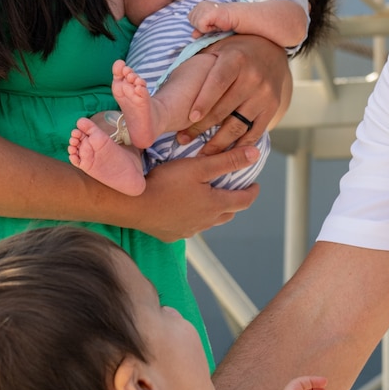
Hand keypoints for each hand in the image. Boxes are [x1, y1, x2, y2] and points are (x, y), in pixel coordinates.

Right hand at [128, 148, 260, 241]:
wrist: (132, 205)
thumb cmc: (165, 182)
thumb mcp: (198, 166)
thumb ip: (227, 161)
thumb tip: (254, 154)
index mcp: (215, 205)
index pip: (243, 201)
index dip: (252, 192)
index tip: (255, 185)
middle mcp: (205, 221)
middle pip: (228, 214)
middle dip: (234, 202)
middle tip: (232, 190)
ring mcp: (188, 230)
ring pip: (209, 222)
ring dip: (213, 211)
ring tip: (208, 199)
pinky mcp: (171, 235)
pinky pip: (189, 227)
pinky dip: (193, 218)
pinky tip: (184, 209)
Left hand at [178, 35, 290, 153]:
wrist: (273, 51)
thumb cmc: (236, 50)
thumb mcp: (220, 45)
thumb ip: (200, 54)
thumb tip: (180, 58)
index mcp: (236, 60)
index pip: (218, 82)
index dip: (204, 101)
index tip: (190, 118)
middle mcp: (253, 77)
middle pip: (225, 109)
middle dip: (202, 128)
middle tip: (183, 139)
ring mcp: (264, 95)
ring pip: (238, 125)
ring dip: (218, 143)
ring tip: (202, 154)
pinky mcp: (272, 108)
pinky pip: (255, 132)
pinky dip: (239, 145)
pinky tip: (225, 154)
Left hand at [189, 1, 230, 34]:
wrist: (235, 17)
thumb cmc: (224, 21)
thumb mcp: (209, 26)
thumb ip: (200, 30)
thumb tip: (193, 35)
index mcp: (199, 6)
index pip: (191, 19)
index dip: (200, 24)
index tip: (211, 21)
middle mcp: (199, 5)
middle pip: (192, 22)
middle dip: (202, 26)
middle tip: (214, 23)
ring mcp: (202, 8)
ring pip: (196, 24)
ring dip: (206, 28)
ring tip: (215, 23)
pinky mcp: (206, 13)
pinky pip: (200, 26)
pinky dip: (208, 29)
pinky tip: (216, 24)